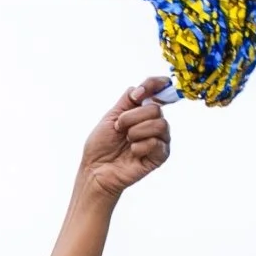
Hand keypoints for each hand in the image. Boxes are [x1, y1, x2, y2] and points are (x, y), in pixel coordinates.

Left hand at [79, 78, 171, 200]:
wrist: (95, 170)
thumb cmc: (101, 146)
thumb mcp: (111, 116)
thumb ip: (128, 99)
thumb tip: (141, 89)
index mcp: (142, 112)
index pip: (157, 91)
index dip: (153, 85)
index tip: (139, 93)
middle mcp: (152, 124)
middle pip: (156, 109)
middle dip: (132, 118)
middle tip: (119, 129)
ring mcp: (158, 140)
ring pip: (160, 124)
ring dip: (136, 131)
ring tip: (126, 141)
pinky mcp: (159, 157)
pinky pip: (157, 143)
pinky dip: (140, 146)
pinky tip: (132, 153)